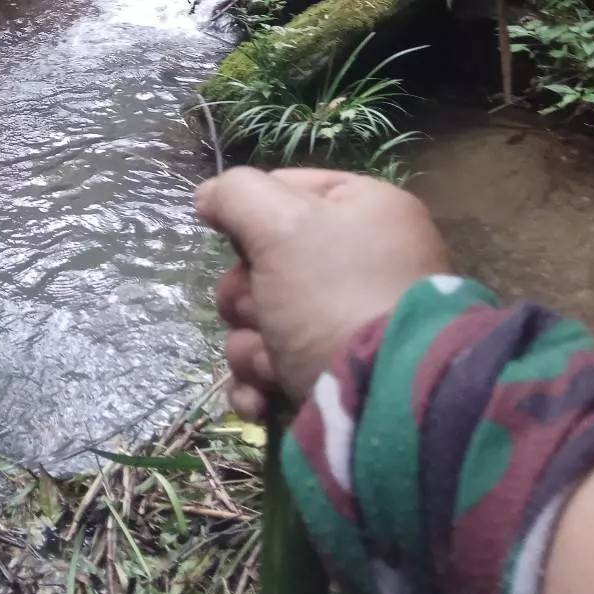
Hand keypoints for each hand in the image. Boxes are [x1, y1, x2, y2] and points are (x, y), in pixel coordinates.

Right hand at [195, 166, 450, 419]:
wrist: (383, 402)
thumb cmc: (334, 296)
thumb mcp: (282, 224)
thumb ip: (237, 195)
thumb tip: (210, 196)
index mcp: (364, 213)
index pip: (285, 190)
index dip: (251, 216)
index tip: (241, 242)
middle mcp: (359, 265)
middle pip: (263, 264)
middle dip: (246, 297)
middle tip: (260, 310)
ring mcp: (345, 325)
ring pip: (259, 321)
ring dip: (250, 345)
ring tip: (271, 364)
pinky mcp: (329, 377)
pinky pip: (270, 370)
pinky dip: (258, 384)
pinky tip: (264, 397)